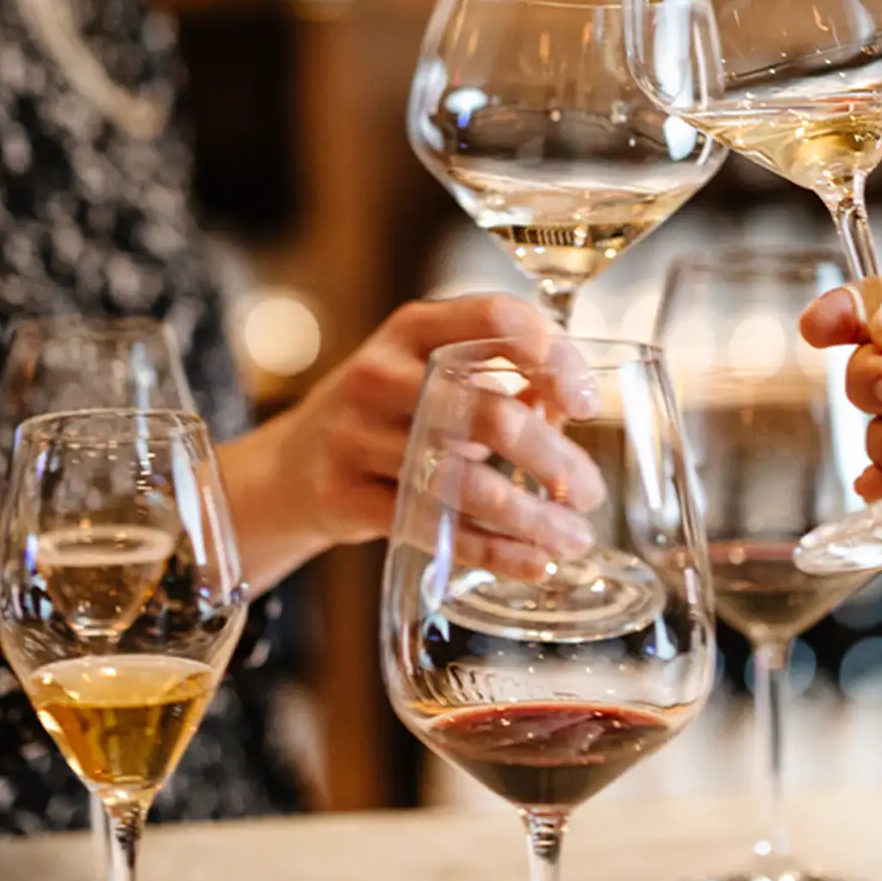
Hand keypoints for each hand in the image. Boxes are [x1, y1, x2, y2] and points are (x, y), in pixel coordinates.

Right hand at [222, 295, 602, 594]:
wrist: (292, 466)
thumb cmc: (388, 414)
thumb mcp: (433, 377)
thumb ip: (503, 383)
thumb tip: (570, 406)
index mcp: (412, 328)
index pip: (495, 318)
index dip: (553, 354)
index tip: (586, 401)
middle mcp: (380, 374)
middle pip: (490, 415)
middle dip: (554, 460)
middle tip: (590, 492)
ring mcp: (356, 436)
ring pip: (466, 484)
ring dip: (532, 517)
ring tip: (573, 537)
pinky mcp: (344, 497)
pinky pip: (434, 530)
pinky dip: (492, 551)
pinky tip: (532, 562)